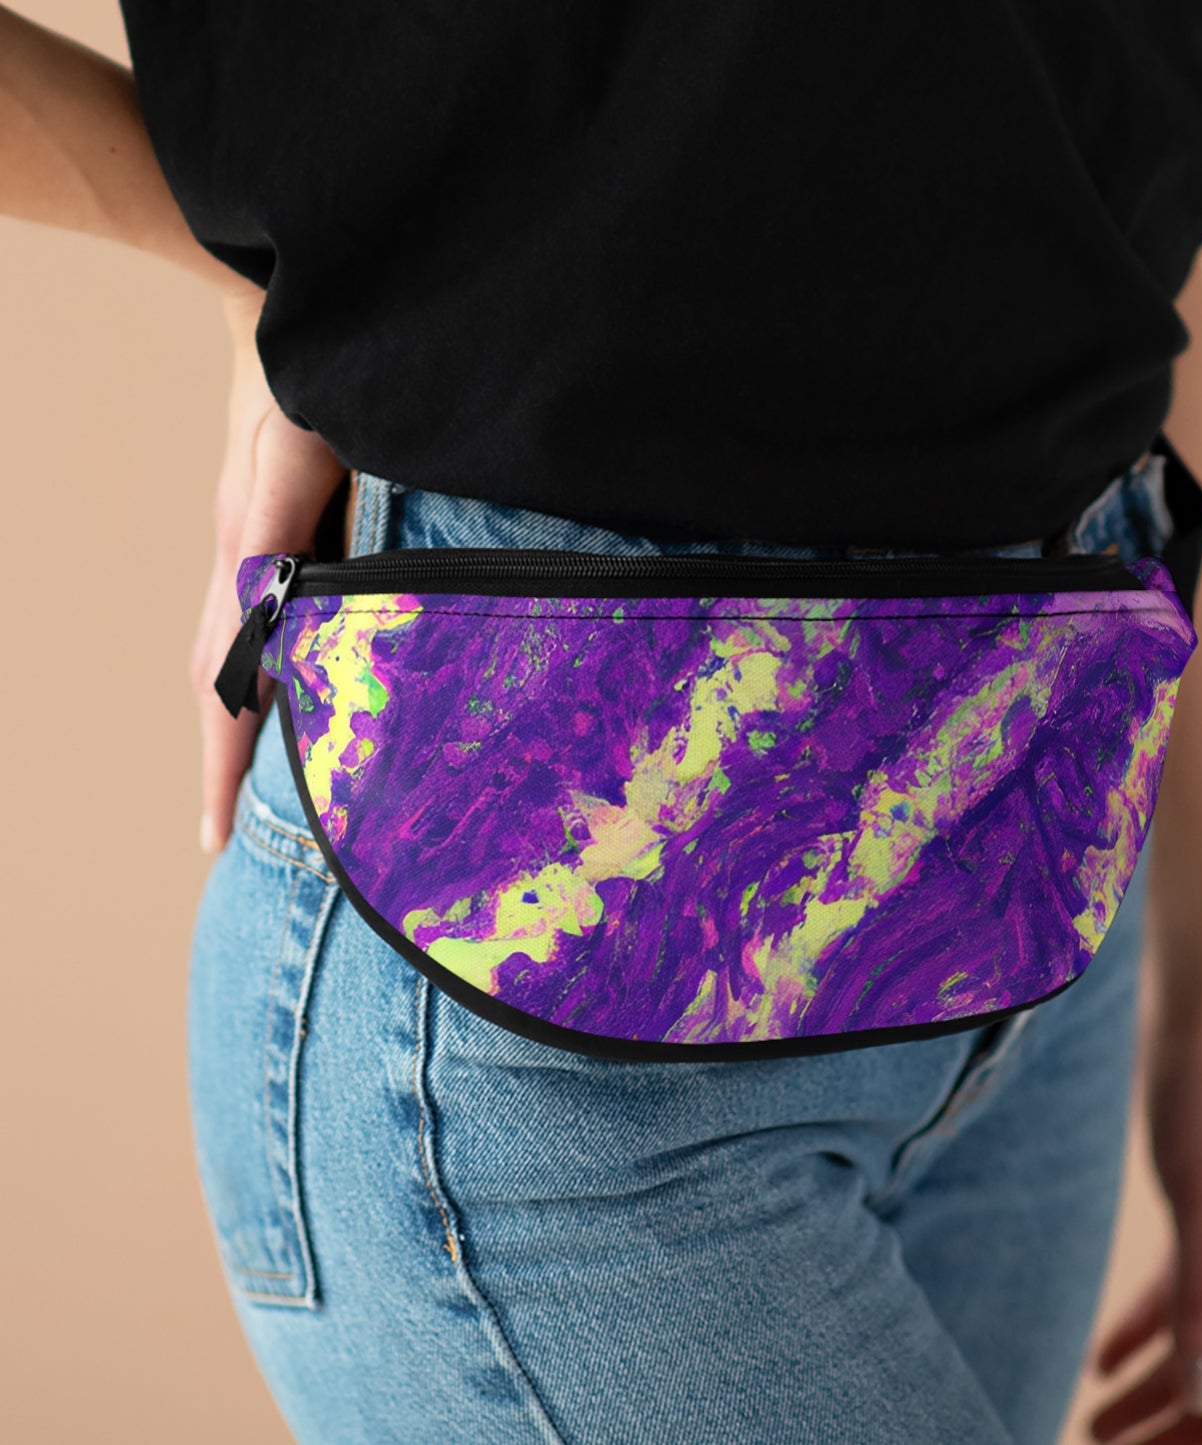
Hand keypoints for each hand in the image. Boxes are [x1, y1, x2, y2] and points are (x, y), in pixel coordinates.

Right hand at [191, 286, 347, 852]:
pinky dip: (258, 669)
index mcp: (248, 558)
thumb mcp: (295, 451)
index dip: (222, 762)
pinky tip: (286, 688)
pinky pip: (256, 617)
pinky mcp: (275, 528)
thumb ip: (280, 530)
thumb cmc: (299, 372)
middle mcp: (243, 561)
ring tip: (249, 787)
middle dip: (221, 762)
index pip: (222, 682)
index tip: (214, 838)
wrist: (281, 306)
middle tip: (226, 838)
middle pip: (216, 682)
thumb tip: (268, 617)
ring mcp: (254, 545)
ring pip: (231, 654)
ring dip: (237, 723)